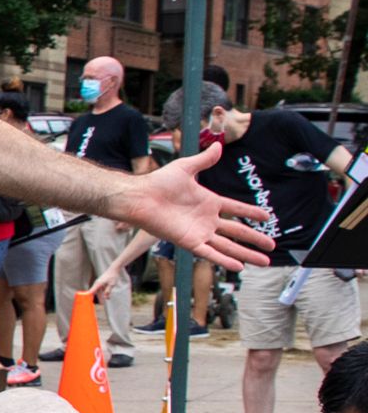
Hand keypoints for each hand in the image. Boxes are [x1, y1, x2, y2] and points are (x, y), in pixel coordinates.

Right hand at [90, 266, 125, 301]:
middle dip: (97, 298)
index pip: (91, 291)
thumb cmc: (112, 276)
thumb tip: (106, 298)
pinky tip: (107, 296)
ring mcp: (99, 283)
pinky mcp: (101, 283)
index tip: (85, 300)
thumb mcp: (111, 285)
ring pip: (98, 291)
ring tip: (104, 301)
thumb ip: (108, 291)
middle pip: (95, 293)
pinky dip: (103, 293)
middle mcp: (97, 283)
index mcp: (98, 284)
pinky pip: (101, 289)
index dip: (87, 296)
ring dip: (101, 296)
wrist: (114, 269)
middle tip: (99, 304)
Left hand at [111, 144, 273, 272]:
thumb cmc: (158, 182)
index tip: (267, 217)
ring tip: (265, 262)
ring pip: (228, 246)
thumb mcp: (185, 167)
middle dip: (255, 239)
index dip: (251, 213)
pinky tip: (239, 266)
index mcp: (208, 202)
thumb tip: (218, 146)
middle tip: (272, 247)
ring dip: (246, 254)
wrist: (140, 197)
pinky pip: (210, 253)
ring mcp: (199, 232)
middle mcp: (206, 219)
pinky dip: (224, 260)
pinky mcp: (189, 242)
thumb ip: (204, 160)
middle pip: (237, 231)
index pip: (236, 209)